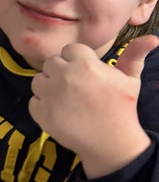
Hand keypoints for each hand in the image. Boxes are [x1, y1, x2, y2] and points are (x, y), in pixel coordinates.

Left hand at [29, 36, 158, 176]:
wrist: (111, 143)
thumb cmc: (122, 108)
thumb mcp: (130, 80)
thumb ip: (134, 55)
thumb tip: (153, 38)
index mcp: (85, 64)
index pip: (69, 50)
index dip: (77, 61)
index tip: (86, 74)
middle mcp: (64, 76)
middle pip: (51, 63)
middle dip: (61, 72)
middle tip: (76, 88)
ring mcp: (50, 95)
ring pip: (38, 80)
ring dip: (49, 88)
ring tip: (67, 100)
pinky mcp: (40, 112)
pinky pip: (34, 101)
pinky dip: (43, 107)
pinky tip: (60, 113)